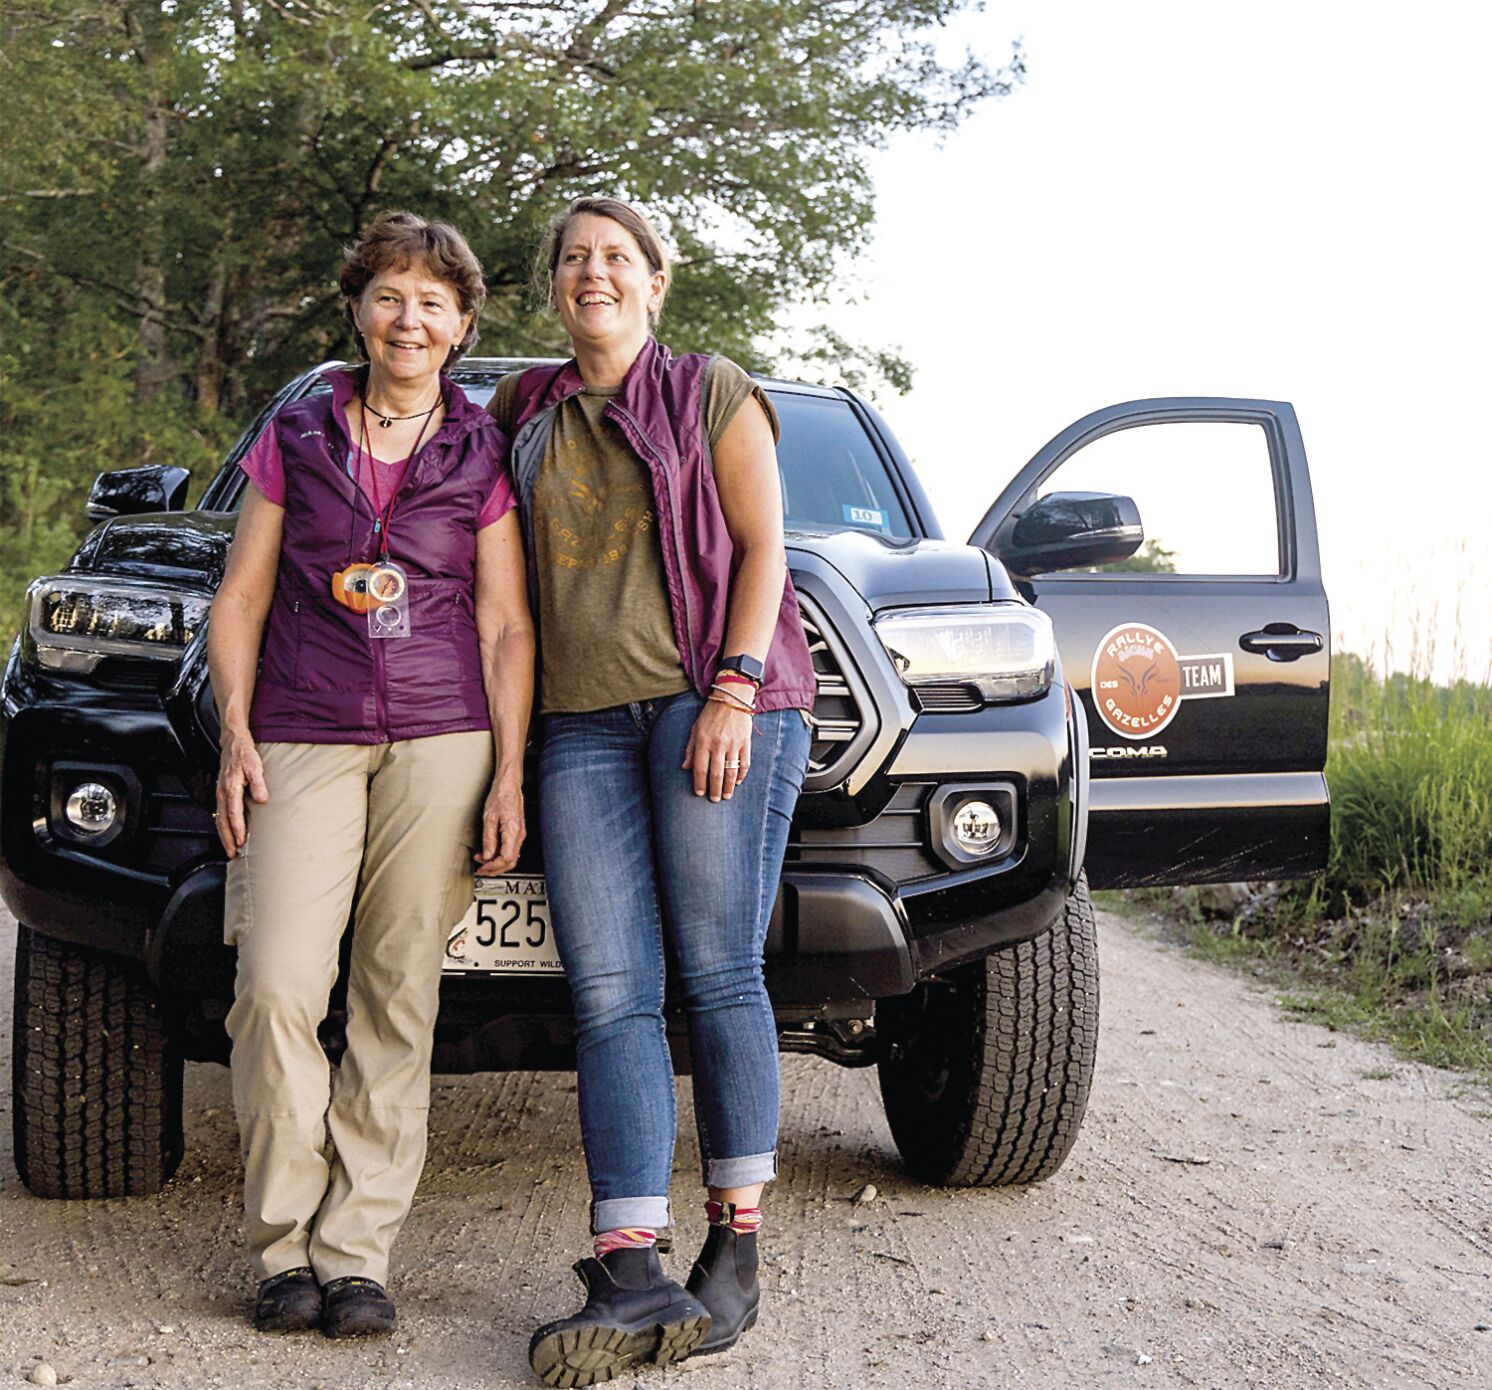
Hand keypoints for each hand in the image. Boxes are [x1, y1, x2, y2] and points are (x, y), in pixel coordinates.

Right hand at [216, 728, 267, 858]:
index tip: (241, 841)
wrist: (233, 743)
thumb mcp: (255, 765)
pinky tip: (229, 834)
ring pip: (219, 819)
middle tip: (233, 854)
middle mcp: (222, 793)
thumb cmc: (245, 754)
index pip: (234, 813)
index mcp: (230, 787)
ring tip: (231, 850)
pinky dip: (224, 827)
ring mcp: (220, 794)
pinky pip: (221, 814)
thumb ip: (258, 783)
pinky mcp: (222, 794)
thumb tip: (262, 799)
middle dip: (227, 839)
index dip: (237, 828)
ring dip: (224, 836)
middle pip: (222, 821)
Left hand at [474, 772, 524, 873]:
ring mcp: (519, 834)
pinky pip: (511, 849)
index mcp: (512, 832)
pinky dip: (501, 855)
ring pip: (511, 857)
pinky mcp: (517, 831)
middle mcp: (519, 835)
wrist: (509, 785)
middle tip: (481, 869)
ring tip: (483, 862)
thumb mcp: (489, 818)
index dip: (493, 866)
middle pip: (511, 862)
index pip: (506, 859)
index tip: (482, 867)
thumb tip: (486, 855)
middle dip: (495, 869)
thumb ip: (488, 839)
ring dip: (497, 862)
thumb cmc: (500, 796)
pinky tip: (491, 853)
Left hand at [682, 698, 752, 801]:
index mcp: (703, 741)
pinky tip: (737, 782)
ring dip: (729, 787)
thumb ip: (690, 749)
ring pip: (731, 772)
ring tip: (726, 795)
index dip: (699, 783)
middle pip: (716, 774)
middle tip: (714, 799)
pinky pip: (744, 764)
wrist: (731, 698)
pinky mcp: (745, 743)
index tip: (699, 793)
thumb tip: (685, 767)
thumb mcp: (695, 729)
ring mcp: (733, 744)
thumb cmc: (710, 715)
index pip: (700, 769)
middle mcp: (718, 745)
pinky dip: (741, 775)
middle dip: (715, 790)